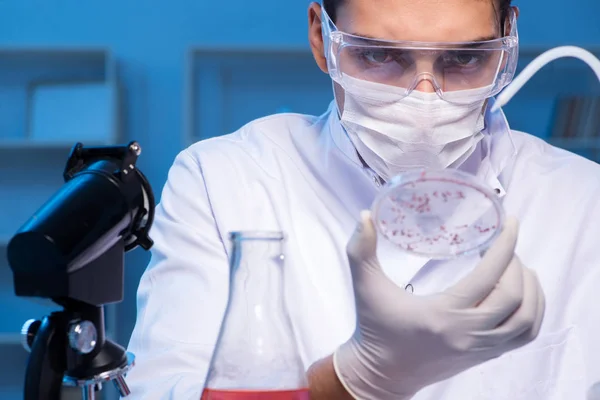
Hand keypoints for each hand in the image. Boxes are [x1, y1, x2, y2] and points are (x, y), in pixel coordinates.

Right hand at [333, 211, 544, 399]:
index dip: (505, 247)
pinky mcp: (483, 355)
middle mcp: (466, 334)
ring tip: (518, 266)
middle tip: (503, 244)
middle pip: (514, 298)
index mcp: (441, 315)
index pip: (488, 278)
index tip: (510, 224)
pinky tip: (523, 293)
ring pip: (526, 320)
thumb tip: (364, 215)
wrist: (381, 374)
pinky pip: (524, 336)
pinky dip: (533, 312)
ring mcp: (478, 348)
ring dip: (531, 289)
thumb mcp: (365, 286)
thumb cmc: (374, 327)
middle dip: (516, 264)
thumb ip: (360, 249)